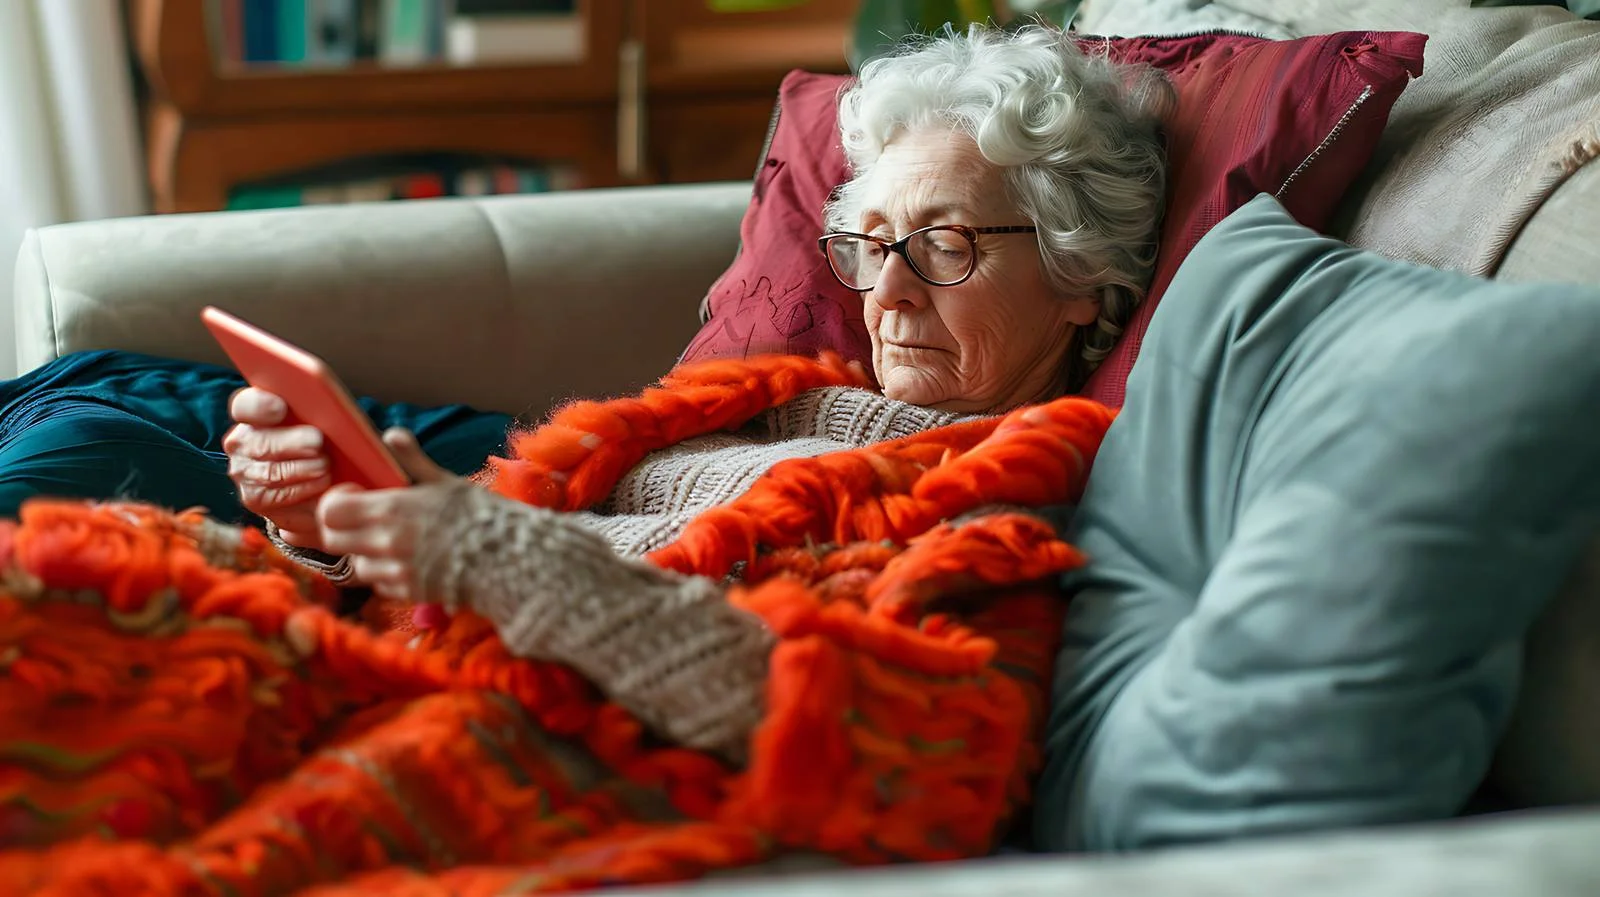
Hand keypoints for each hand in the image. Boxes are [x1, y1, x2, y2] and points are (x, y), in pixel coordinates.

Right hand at [223, 387, 331, 548]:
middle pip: (261, 443)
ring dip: (303, 470)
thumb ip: (314, 412)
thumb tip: (329, 411)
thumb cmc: (321, 442)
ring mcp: (244, 471)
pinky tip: (323, 484)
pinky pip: (278, 496)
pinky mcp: (254, 498)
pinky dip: (305, 491)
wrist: (315, 480)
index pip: (245, 406)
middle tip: (318, 444)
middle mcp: (242, 442)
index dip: (260, 406)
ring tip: (326, 467)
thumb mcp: (318, 421)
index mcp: (253, 413)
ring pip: (271, 472)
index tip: (280, 408)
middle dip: (293, 443)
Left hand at [315, 428, 462, 600]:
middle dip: (342, 529)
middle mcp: (385, 542)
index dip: (335, 502)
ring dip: (366, 554)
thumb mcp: (444, 480)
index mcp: (391, 509)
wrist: (506, 557)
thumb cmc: (478, 514)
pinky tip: (409, 562)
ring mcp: (394, 571)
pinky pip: (379, 585)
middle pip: (332, 540)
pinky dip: (386, 574)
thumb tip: (391, 434)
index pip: (331, 511)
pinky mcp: (407, 593)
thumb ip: (412, 459)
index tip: (353, 495)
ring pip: (355, 565)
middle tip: (363, 521)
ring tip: (391, 544)